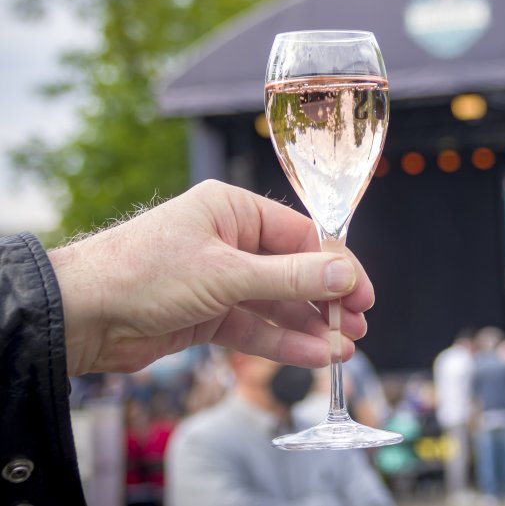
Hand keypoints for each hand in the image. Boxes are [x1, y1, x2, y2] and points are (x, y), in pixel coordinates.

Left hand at [50, 180, 373, 375]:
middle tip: (357, 325)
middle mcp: (229, 241)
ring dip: (309, 327)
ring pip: (277, 304)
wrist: (78, 316)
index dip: (337, 265)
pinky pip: (254, 328)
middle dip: (326, 300)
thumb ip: (290, 277)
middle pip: (293, 271)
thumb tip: (345, 274)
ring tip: (342, 348)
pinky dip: (281, 343)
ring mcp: (219, 280)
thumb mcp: (226, 273)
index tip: (363, 294)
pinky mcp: (207, 315)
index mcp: (233, 211)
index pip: (302, 235)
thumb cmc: (144, 273)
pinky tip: (311, 357)